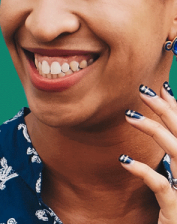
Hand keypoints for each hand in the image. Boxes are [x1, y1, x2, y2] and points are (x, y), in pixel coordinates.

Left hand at [121, 83, 176, 223]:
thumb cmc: (176, 204)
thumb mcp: (176, 175)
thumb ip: (171, 152)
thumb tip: (160, 127)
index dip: (174, 106)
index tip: (160, 88)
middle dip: (164, 109)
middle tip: (142, 90)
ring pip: (176, 151)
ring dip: (153, 130)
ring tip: (128, 115)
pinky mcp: (176, 208)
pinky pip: (162, 185)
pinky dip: (143, 171)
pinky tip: (124, 160)